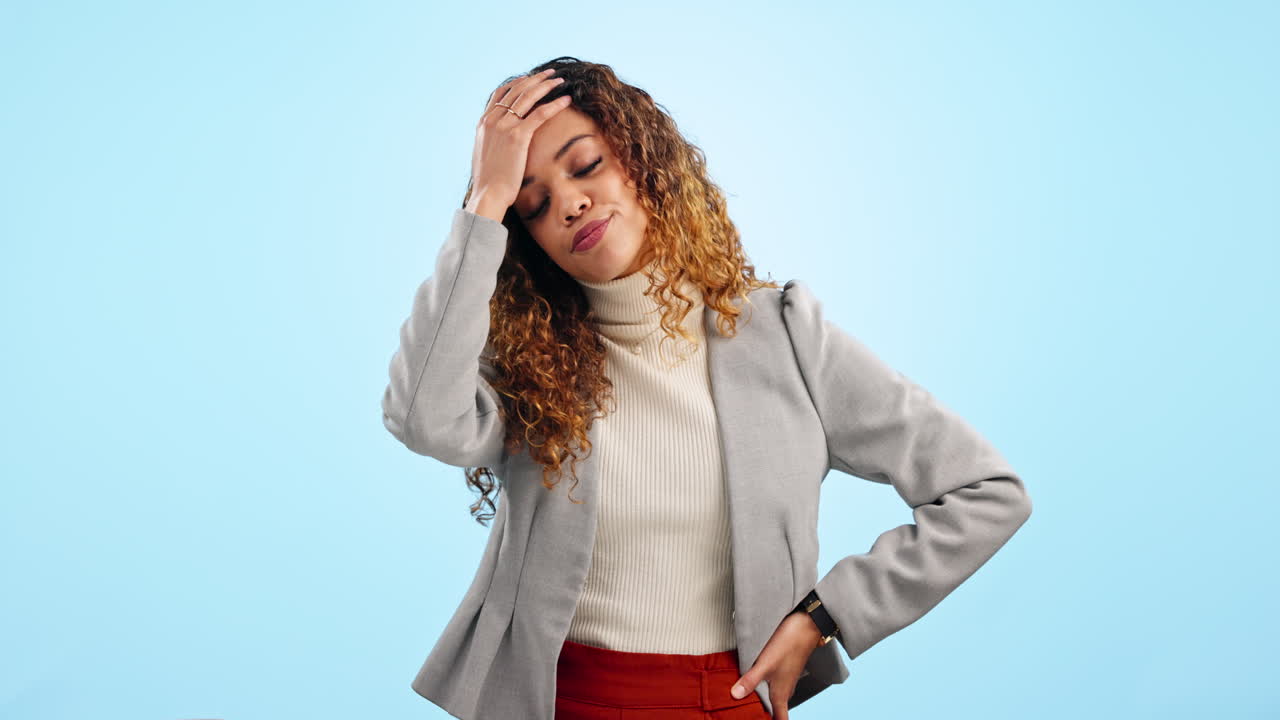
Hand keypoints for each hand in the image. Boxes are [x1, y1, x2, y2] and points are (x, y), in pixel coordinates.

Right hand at [466, 68, 573, 220]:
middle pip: (516, 89)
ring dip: (546, 85)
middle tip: (550, 73)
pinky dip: (554, 104)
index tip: (531, 79)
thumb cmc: (489, 182)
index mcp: (483, 123)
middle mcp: (492, 120)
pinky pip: (539, 114)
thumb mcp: (486, 156)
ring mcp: (504, 126)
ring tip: (560, 80)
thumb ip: (493, 142)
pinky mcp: (517, 136)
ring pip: (528, 97)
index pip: (501, 93)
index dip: (518, 83)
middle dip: (535, 79)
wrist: (488, 194)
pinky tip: (566, 99)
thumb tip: (502, 142)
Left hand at [730, 610, 823, 718]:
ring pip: (777, 698)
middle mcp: (786, 689)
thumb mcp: (765, 664)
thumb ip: (750, 680)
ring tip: (753, 704)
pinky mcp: (786, 668)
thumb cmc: (789, 645)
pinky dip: (768, 689)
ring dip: (768, 703)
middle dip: (768, 716)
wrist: (807, 626)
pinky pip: (777, 686)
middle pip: (778, 711)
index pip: (780, 719)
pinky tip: (758, 683)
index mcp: (781, 693)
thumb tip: (735, 695)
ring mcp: (787, 679)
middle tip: (752, 716)